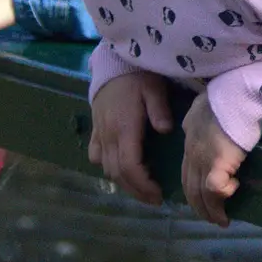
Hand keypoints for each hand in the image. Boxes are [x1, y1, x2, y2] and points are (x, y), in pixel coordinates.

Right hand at [87, 72, 174, 204]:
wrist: (113, 63)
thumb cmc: (138, 75)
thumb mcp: (153, 88)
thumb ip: (159, 110)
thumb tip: (165, 131)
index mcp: (124, 128)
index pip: (128, 166)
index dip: (142, 185)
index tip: (158, 194)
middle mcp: (108, 135)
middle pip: (117, 173)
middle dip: (136, 190)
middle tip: (154, 199)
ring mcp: (99, 133)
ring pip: (106, 167)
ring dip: (123, 182)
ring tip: (143, 188)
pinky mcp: (95, 129)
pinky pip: (96, 155)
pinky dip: (108, 167)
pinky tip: (122, 169)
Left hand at [181, 91, 246, 225]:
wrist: (237, 94)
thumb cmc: (224, 98)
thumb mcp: (201, 108)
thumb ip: (196, 121)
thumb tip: (193, 126)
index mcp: (189, 143)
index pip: (187, 175)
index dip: (194, 191)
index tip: (204, 201)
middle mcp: (193, 155)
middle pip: (192, 189)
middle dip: (201, 208)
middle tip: (213, 219)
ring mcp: (204, 160)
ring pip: (202, 194)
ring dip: (212, 210)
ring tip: (223, 220)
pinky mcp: (219, 163)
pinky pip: (215, 188)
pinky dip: (222, 195)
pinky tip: (233, 193)